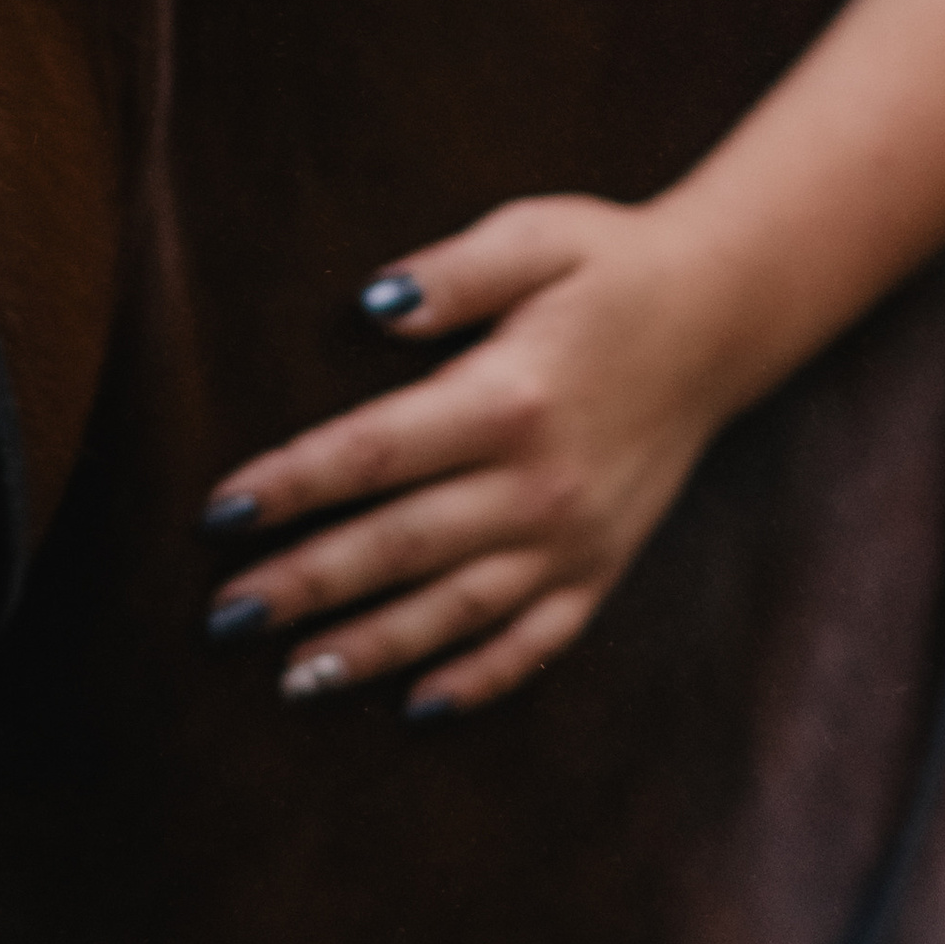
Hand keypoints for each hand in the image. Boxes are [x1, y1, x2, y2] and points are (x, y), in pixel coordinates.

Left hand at [201, 195, 734, 717]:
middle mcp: (539, 484)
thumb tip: (372, 303)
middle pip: (399, 547)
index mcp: (509, 399)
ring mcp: (575, 538)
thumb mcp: (537, 236)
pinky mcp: (603, 567)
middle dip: (304, 586)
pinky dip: (480, 680)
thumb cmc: (611, 266)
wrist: (726, 314)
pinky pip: (537, 642)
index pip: (374, 453)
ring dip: (372, 648)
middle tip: (222, 619)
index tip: (219, 512)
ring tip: (292, 679)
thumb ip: (453, 272)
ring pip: (456, 610)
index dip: (292, 486)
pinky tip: (416, 707)